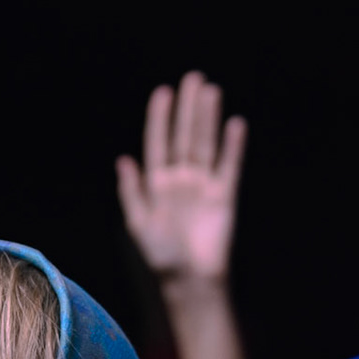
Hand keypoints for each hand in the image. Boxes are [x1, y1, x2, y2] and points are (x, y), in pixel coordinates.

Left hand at [116, 70, 247, 283]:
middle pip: (185, 136)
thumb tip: (124, 159)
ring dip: (208, 118)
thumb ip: (131, 191)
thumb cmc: (162, 256)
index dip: (160, 118)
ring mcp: (204, 186)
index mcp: (157, 184)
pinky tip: (234, 124)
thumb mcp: (138, 223)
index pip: (158, 143)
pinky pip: (229, 166)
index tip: (163, 92)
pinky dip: (233, 146)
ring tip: (211, 91)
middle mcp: (181, 180)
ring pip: (206, 144)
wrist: (191, 280)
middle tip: (193, 78)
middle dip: (188, 108)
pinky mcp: (225, 196)